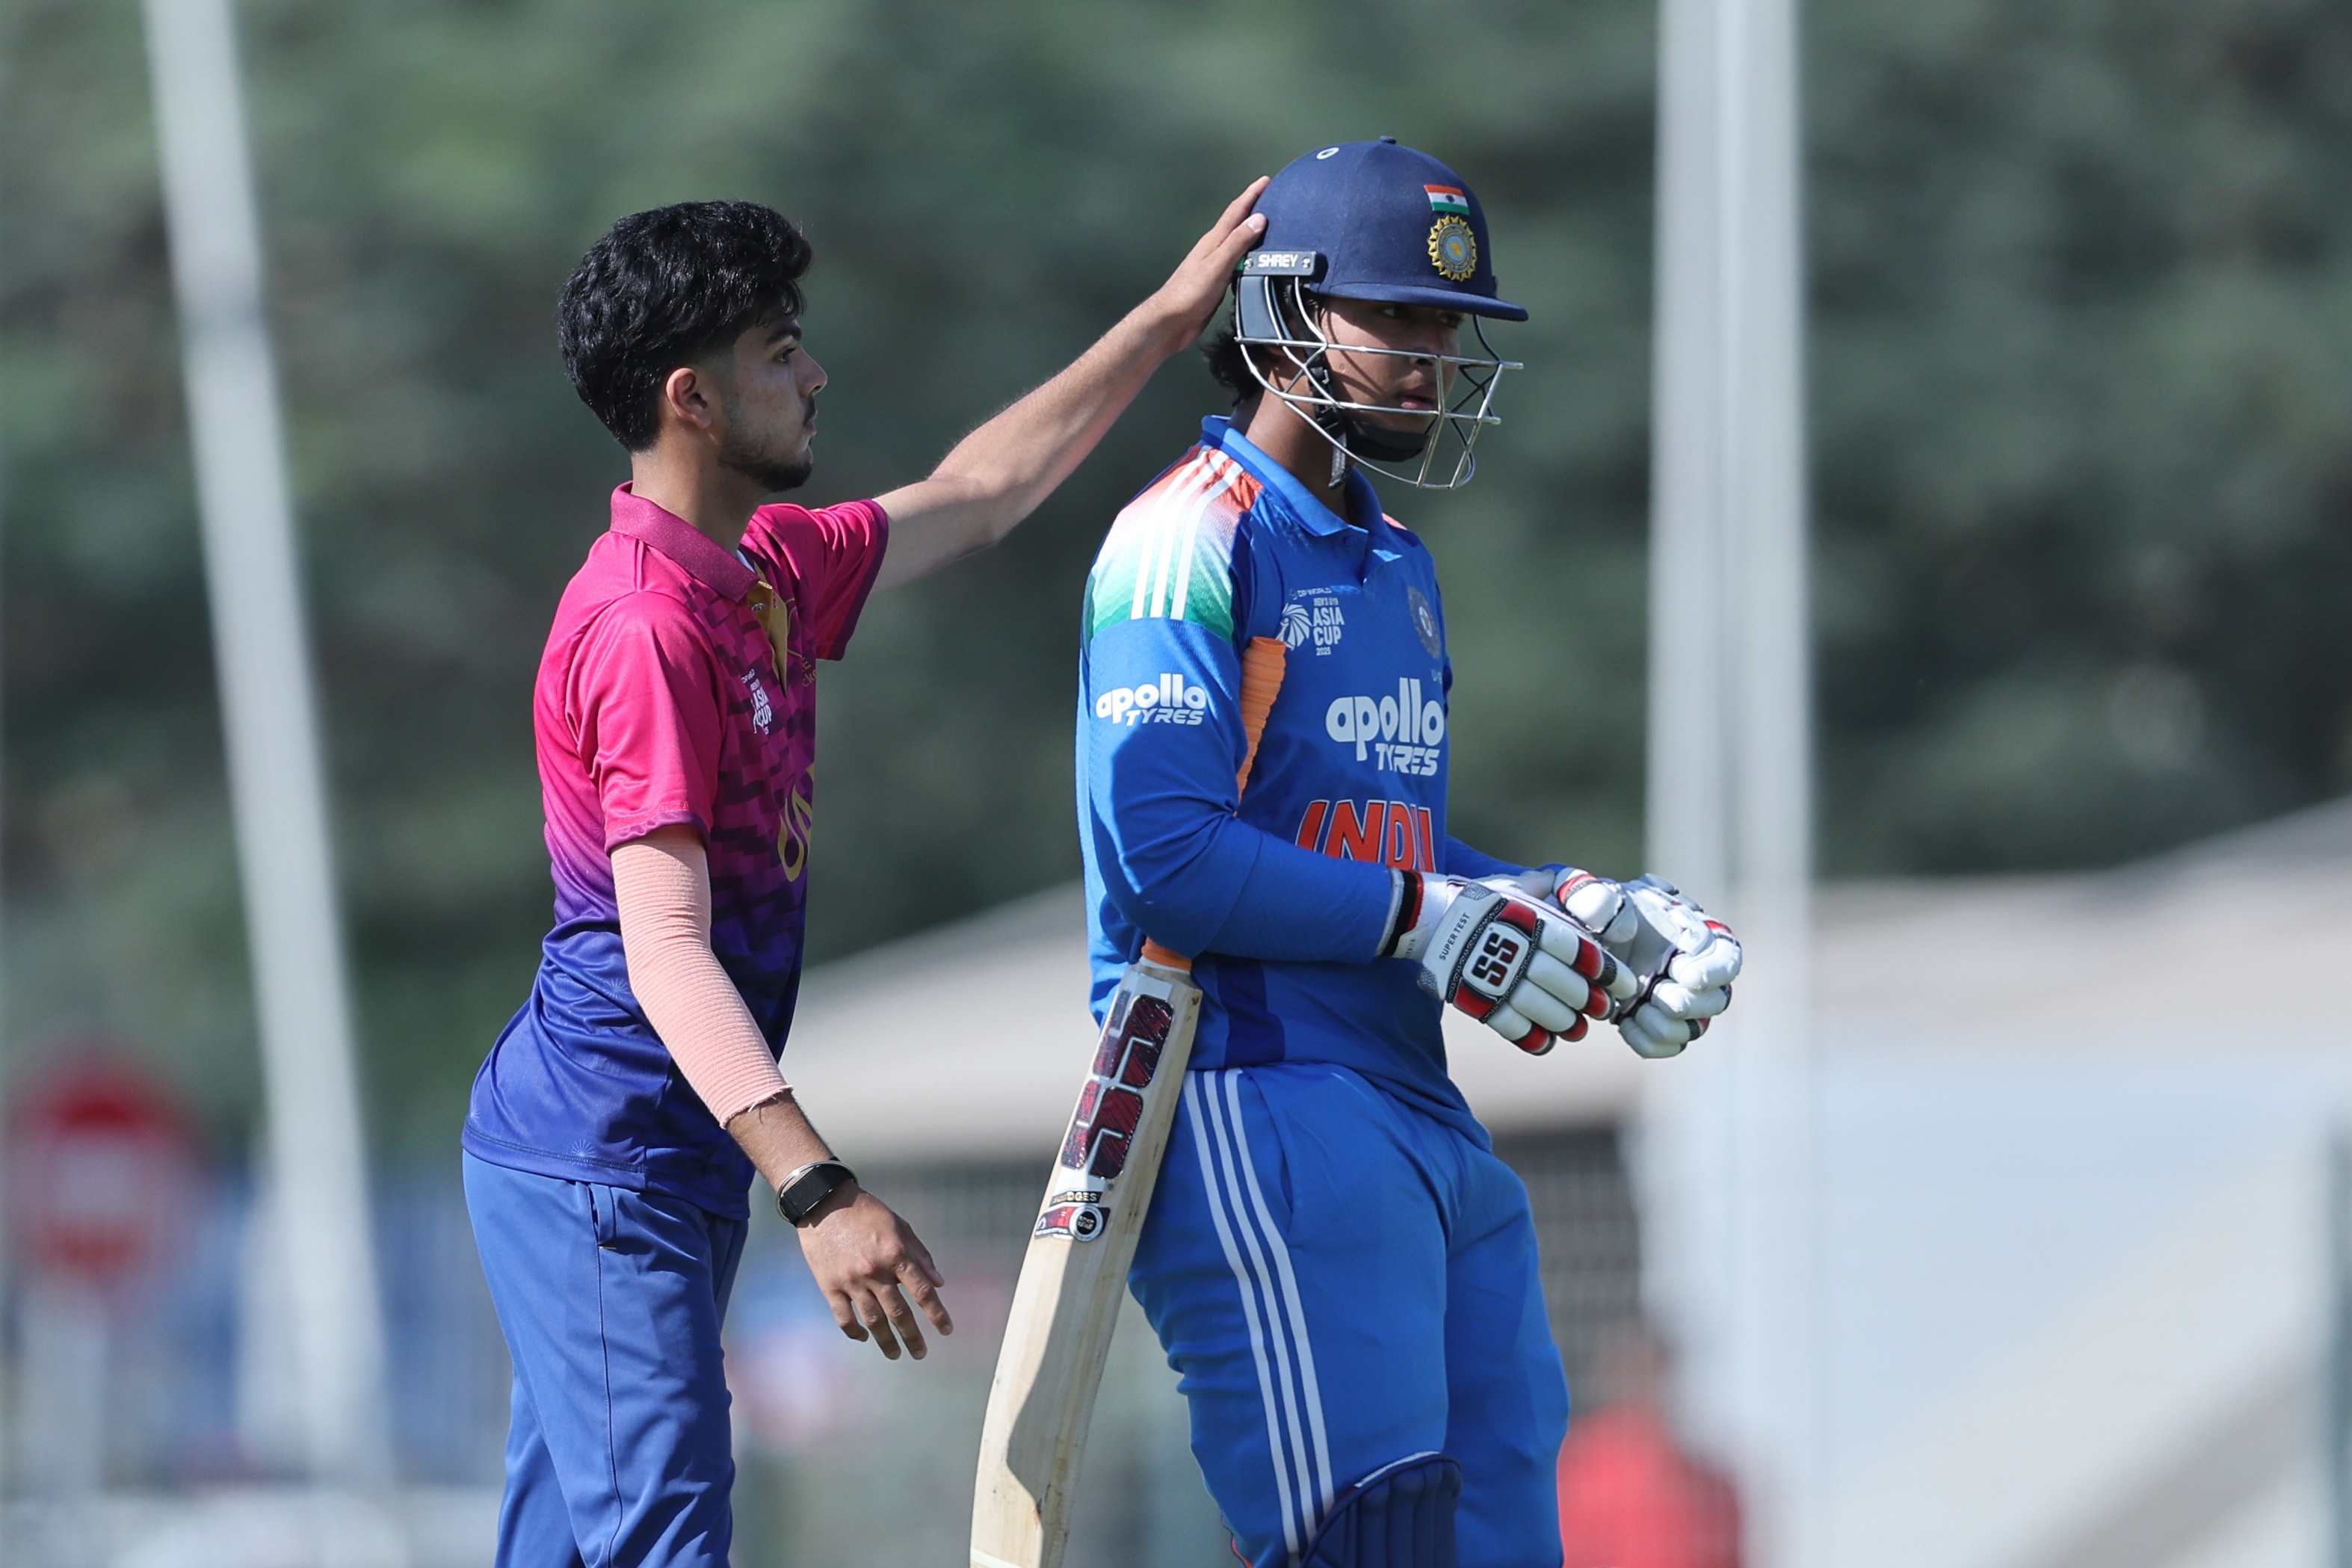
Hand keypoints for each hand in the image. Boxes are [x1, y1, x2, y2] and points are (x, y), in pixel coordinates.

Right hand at [793, 1184, 953, 1360]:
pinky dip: (854, 1332)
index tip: (946, 1330)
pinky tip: (864, 1338)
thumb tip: (938, 1282)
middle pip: (899, 1313)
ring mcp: (851, 1281)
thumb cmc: (866, 1212)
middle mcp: (875, 1271)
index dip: (936, 1313)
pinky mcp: (829, 1286)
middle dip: (912, 1336)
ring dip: (886, 1341)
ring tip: (894, 1354)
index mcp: (895, 1254)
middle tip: (920, 1352)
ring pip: (873, 1320)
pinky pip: (844, 1317)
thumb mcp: (899, 1226)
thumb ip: (919, 1255)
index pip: (922, 1291)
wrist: (824, 1203)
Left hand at [1141, 177, 1271, 356]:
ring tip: (1270, 226)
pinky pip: (1238, 262)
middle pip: (1237, 224)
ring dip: (1253, 232)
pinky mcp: (1218, 281)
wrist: (1172, 321)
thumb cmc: (1190, 293)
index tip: (1266, 181)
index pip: (1236, 211)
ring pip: (1238, 243)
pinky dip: (1250, 255)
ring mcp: (1215, 265)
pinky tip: (1257, 260)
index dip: (1251, 195)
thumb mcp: (1217, 264)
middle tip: (1272, 199)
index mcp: (1214, 240)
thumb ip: (1238, 242)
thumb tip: (1258, 219)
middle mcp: (1215, 249)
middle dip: (1254, 209)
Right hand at [1388, 873, 1638, 1054]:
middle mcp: (1516, 950)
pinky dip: (1531, 1038)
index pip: (1579, 951)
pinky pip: (1509, 1025)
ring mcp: (1494, 977)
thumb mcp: (1513, 884)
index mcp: (1531, 922)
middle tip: (1605, 1010)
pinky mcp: (1476, 999)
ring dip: (1566, 1023)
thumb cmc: (1480, 901)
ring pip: (1541, 1009)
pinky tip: (1546, 1042)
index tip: (1624, 985)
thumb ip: (1546, 885)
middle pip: (1564, 984)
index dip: (1606, 971)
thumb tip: (1575, 891)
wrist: (1428, 918)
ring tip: (1579, 1029)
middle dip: (1591, 1001)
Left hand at [1550, 871, 1740, 1058]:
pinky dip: (1648, 1041)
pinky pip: (1670, 1045)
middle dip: (1689, 1003)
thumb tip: (1624, 930)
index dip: (1710, 969)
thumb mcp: (1586, 897)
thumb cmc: (1591, 914)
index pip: (1727, 956)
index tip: (1679, 969)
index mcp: (1693, 933)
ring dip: (1666, 1025)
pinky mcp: (1663, 1024)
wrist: (1577, 943)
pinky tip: (1624, 1022)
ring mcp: (1681, 1002)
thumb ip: (1598, 902)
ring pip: (1696, 1028)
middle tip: (1658, 994)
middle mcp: (1696, 971)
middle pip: (1718, 999)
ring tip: (1637, 1009)